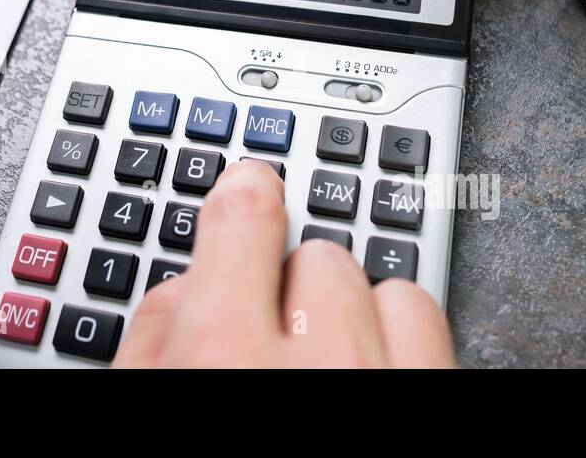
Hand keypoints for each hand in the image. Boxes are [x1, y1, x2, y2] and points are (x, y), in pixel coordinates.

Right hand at [114, 160, 455, 367]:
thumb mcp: (145, 402)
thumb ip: (153, 337)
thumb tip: (182, 287)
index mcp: (226, 354)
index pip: (245, 220)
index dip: (245, 192)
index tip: (249, 184)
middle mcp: (320, 362)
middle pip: (316, 257)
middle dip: (292, 284)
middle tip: (271, 337)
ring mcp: (393, 380)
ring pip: (386, 286)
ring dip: (355, 312)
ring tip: (326, 360)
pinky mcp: (440, 391)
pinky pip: (431, 324)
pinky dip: (405, 338)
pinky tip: (375, 368)